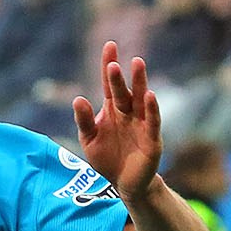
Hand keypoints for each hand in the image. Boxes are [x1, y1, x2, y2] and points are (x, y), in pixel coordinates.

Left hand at [72, 40, 161, 202]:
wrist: (124, 184)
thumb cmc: (107, 158)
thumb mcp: (90, 140)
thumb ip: (84, 121)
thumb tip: (77, 99)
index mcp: (112, 110)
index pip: (109, 84)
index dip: (109, 65)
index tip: (109, 45)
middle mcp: (128, 112)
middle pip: (123, 91)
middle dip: (118, 77)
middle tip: (113, 63)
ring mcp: (141, 124)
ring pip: (139, 100)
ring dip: (139, 82)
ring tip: (137, 64)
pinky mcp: (152, 139)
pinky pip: (152, 121)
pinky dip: (151, 109)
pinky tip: (149, 95)